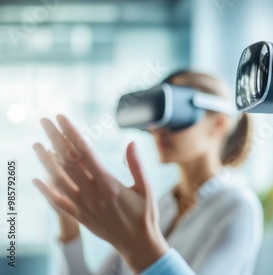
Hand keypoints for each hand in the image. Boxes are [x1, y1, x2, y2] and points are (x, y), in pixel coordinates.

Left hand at [33, 115, 167, 272]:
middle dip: (55, 139)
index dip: (72, 134)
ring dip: (46, 161)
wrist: (138, 243)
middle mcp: (93, 194)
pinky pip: (58, 203)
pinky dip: (46, 191)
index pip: (85, 152)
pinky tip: (37, 179)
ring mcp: (84, 207)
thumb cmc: (145, 214)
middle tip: (45, 121)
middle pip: (68, 161)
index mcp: (109, 184)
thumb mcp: (146, 188)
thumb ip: (136, 165)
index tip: (62, 119)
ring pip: (59, 180)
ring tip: (36, 145)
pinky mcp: (80, 217)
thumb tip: (131, 142)